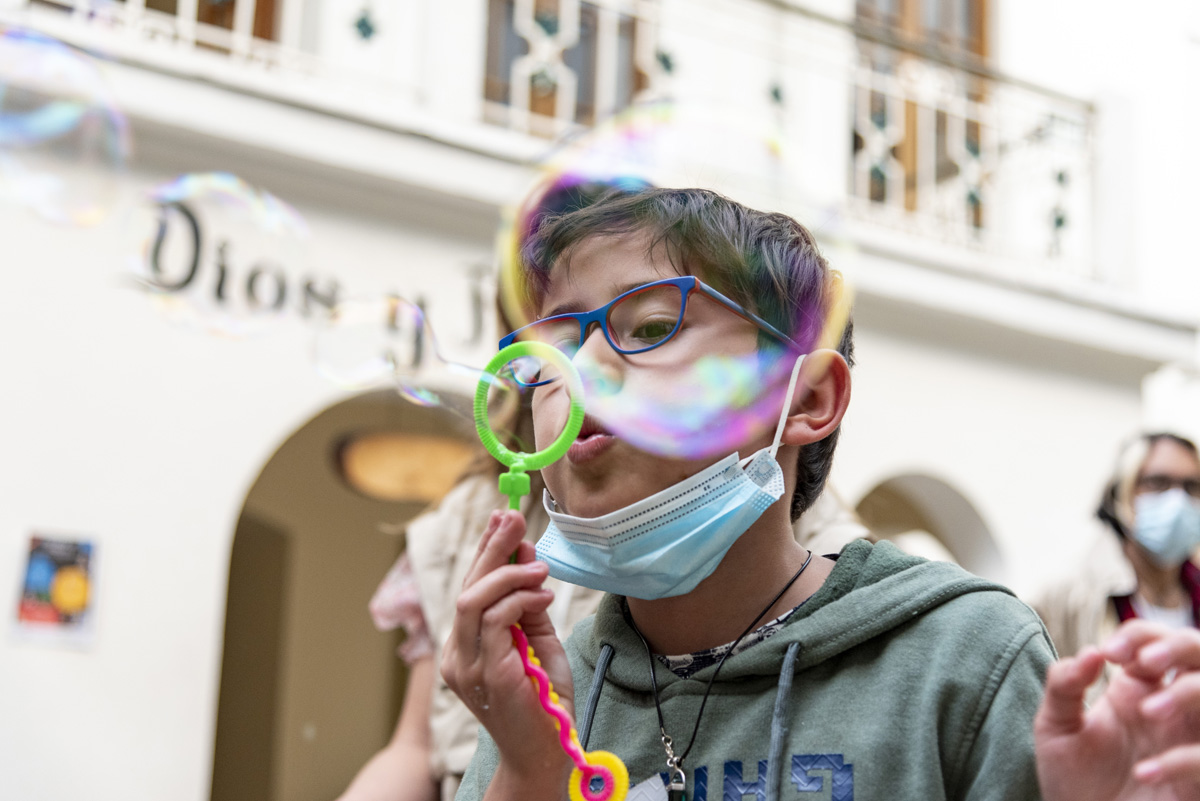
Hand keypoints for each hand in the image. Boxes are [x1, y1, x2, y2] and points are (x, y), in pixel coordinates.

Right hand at [440, 509, 572, 792]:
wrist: (545, 756)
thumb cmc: (543, 703)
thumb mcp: (538, 643)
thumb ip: (528, 604)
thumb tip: (528, 556)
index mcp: (464, 647)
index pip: (470, 588)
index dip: (484, 551)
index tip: (502, 519)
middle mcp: (456, 655)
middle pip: (467, 587)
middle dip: (491, 548)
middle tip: (513, 518)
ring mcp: (465, 666)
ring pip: (473, 599)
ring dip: (509, 574)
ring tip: (539, 566)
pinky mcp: (486, 674)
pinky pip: (495, 621)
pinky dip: (519, 600)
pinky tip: (543, 595)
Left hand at [1035, 621, 1199, 800]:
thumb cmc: (1072, 776)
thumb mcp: (1055, 726)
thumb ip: (1064, 685)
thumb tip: (1089, 653)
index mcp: (1139, 686)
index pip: (1155, 640)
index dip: (1139, 636)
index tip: (1109, 653)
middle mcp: (1173, 708)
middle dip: (1179, 646)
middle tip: (1145, 661)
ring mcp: (1188, 741)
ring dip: (1189, 694)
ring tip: (1148, 711)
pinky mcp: (1197, 781)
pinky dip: (1183, 762)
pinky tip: (1145, 771)